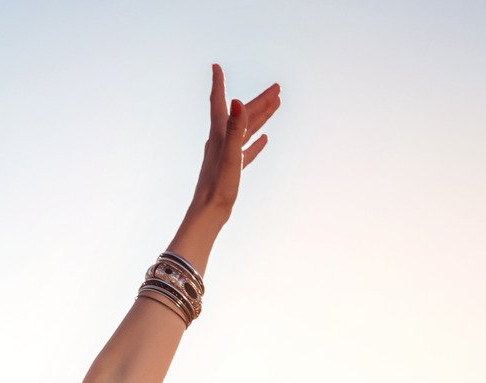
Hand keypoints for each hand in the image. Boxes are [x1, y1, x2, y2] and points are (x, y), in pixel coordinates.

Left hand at [187, 63, 280, 222]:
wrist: (208, 213)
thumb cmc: (218, 186)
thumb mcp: (230, 154)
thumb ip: (234, 127)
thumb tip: (236, 101)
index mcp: (219, 135)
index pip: (218, 103)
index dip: (218, 84)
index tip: (216, 66)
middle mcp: (221, 141)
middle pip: (242, 115)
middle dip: (259, 100)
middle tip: (277, 87)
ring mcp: (227, 155)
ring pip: (247, 130)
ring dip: (261, 117)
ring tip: (277, 105)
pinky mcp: (232, 170)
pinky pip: (247, 151)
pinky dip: (256, 142)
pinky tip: (265, 139)